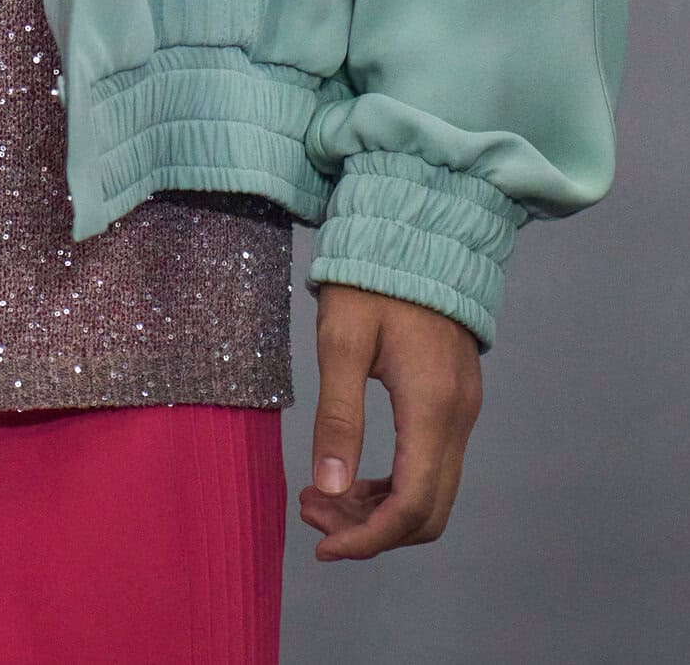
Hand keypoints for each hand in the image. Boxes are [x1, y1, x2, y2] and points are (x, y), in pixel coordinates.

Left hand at [300, 282, 482, 559]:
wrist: (417, 228)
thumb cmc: (371, 277)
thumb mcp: (340, 340)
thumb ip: (337, 416)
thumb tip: (330, 489)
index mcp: (431, 407)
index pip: (410, 507)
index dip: (367, 540)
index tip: (322, 546)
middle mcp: (458, 417)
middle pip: (427, 512)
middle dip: (369, 529)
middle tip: (312, 515)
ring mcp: (462, 409)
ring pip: (431, 491)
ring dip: (379, 508)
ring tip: (320, 495)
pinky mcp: (455, 399)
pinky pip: (432, 464)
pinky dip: (393, 482)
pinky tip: (352, 472)